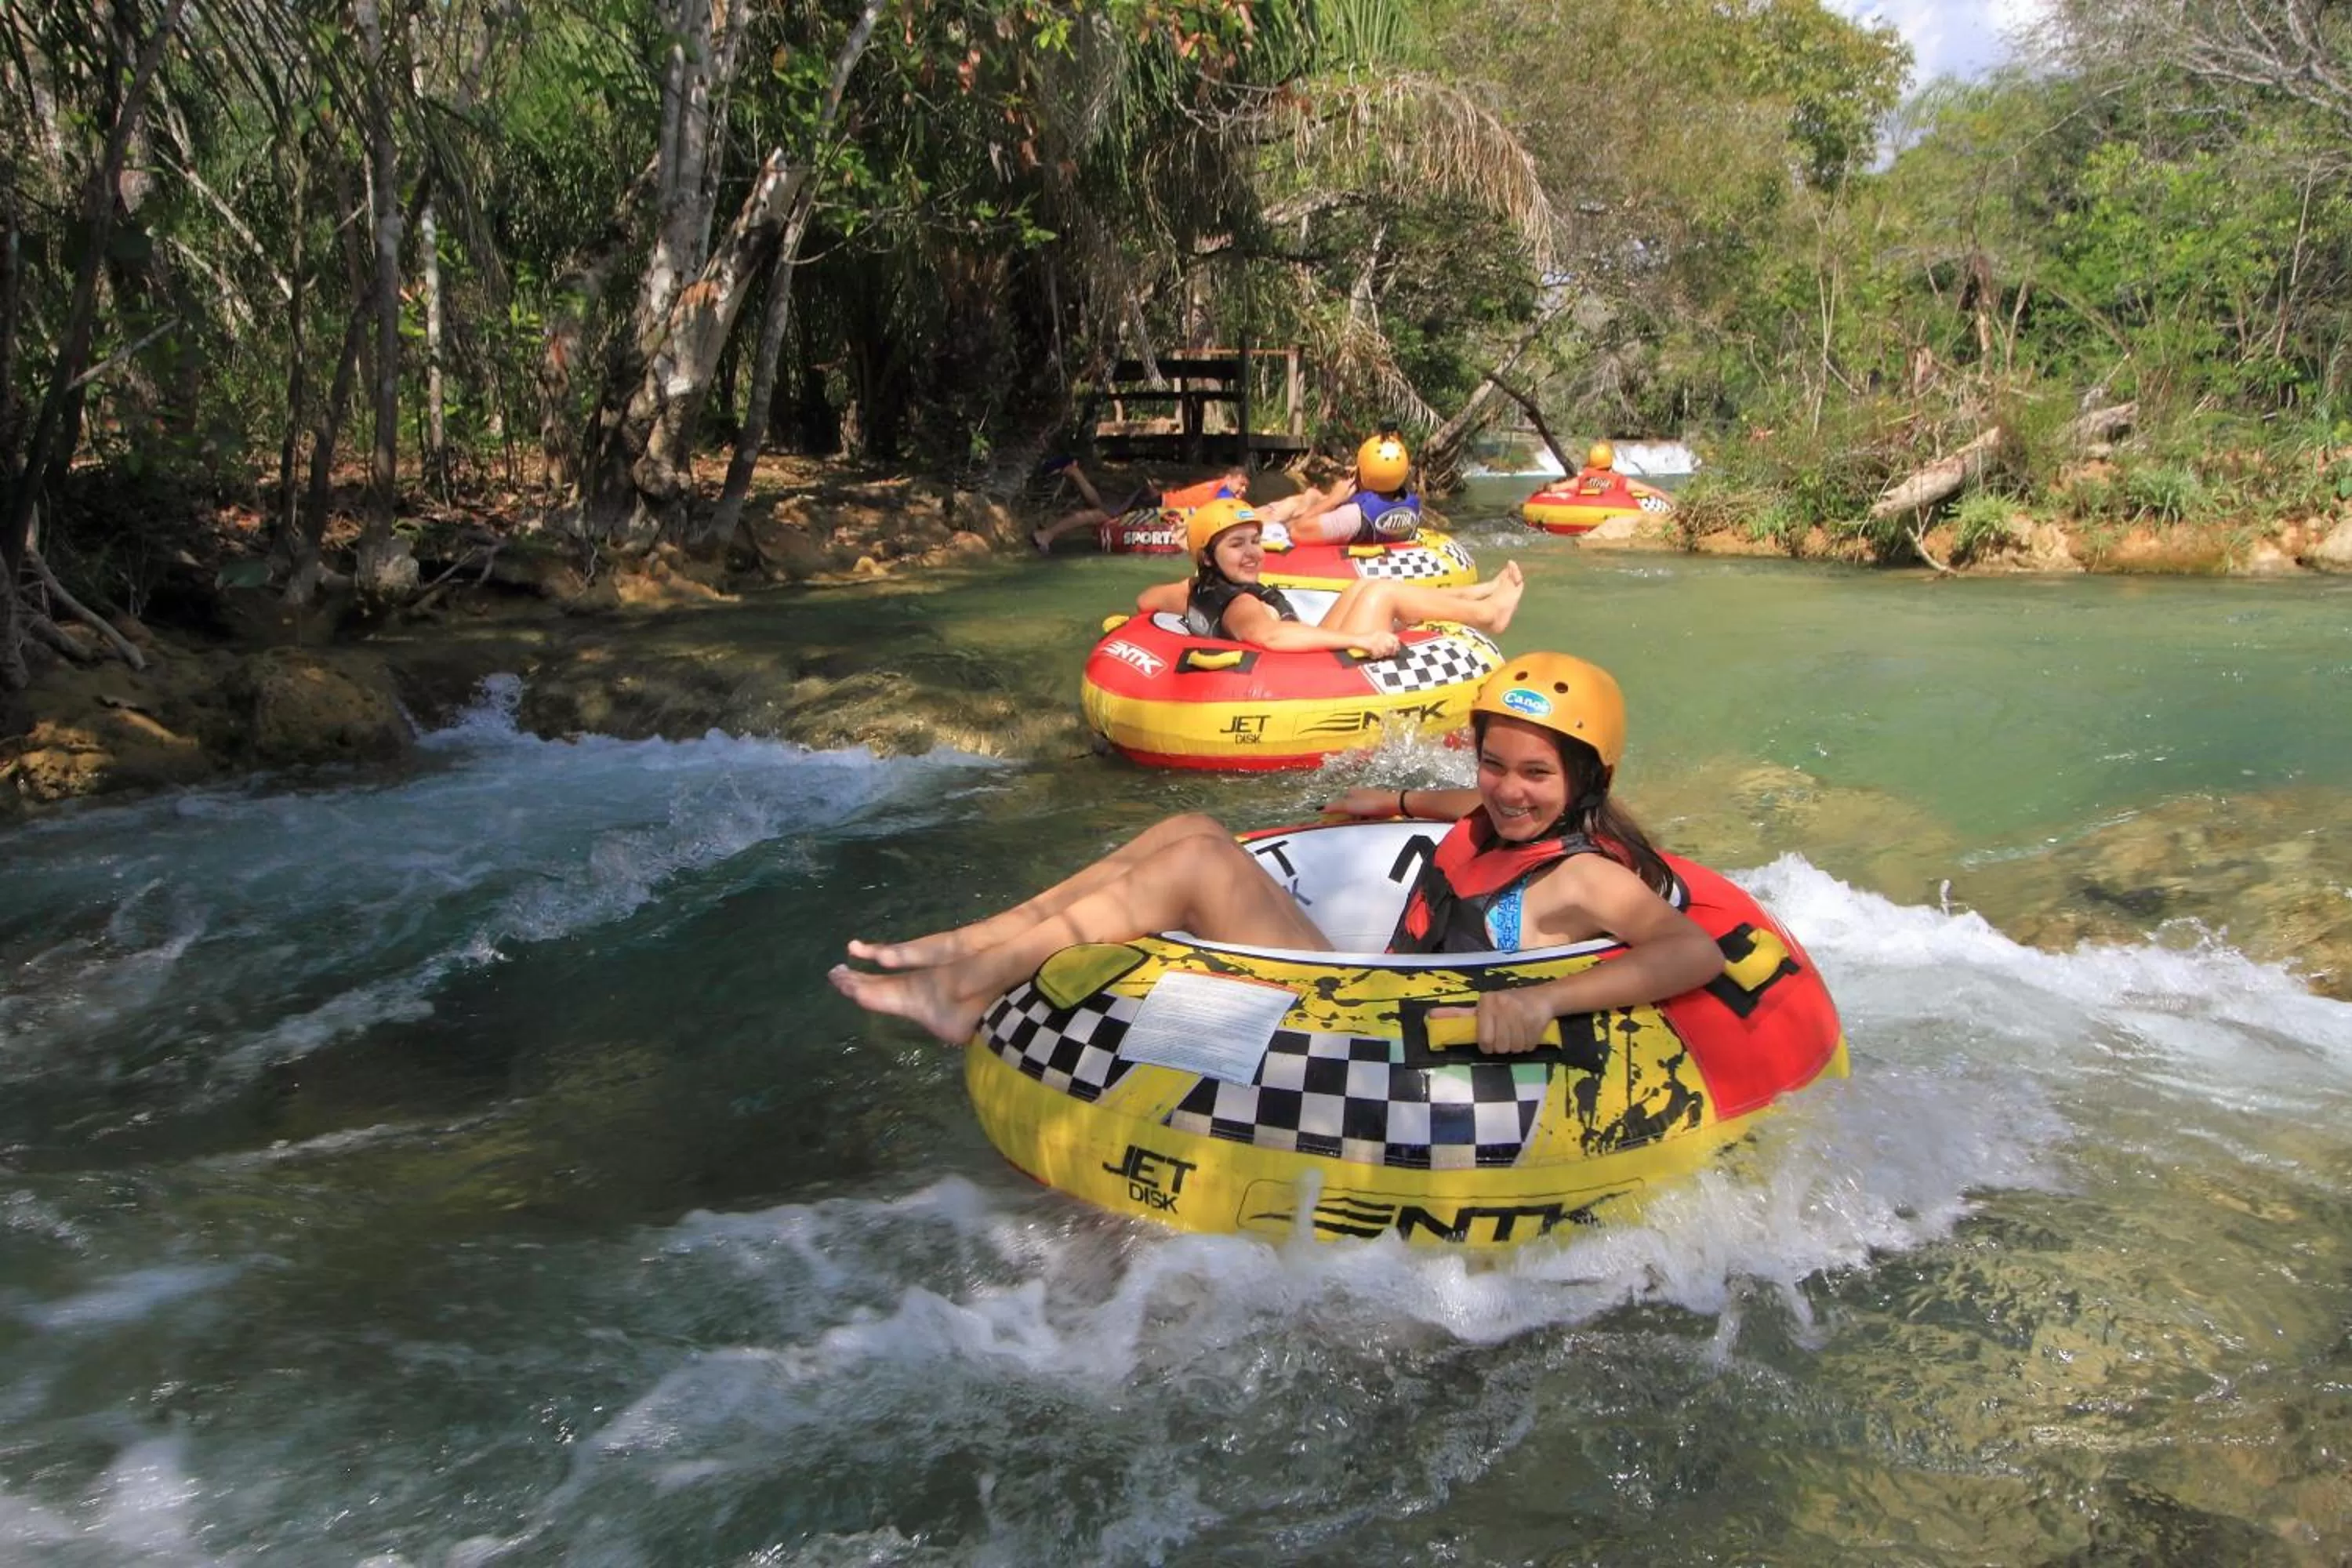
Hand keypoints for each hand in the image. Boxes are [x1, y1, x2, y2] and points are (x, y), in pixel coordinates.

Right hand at [1322, 786, 1406, 818]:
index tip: (1330, 822)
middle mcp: (1360, 795)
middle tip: (1344, 826)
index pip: (1338, 803)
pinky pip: (1367, 818)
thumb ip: (1335, 807)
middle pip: (1348, 810)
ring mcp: (1369, 802)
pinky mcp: (1377, 809)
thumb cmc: (1372, 803)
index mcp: (1352, 792)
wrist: (1394, 805)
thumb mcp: (1349, 805)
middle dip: (1346, 818)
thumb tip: (1322, 809)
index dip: (1334, 813)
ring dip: (1356, 821)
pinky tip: (1367, 825)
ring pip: (1358, 814)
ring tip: (1357, 826)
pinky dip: (1365, 821)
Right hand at [1358, 630, 1401, 658]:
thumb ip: (1384, 642)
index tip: (1395, 651)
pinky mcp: (1370, 644)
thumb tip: (1394, 650)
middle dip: (1389, 652)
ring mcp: (1375, 639)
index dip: (1396, 646)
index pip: (1395, 638)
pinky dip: (1375, 656)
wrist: (1353, 640)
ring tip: (1376, 655)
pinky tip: (1372, 656)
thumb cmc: (1364, 642)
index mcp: (1382, 632)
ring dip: (1381, 655)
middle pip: (1391, 645)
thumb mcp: (1376, 639)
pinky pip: (1377, 653)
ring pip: (1384, 650)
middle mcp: (1379, 634)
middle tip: (1385, 655)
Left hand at [1429, 989, 1557, 1054]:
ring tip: (1517, 1033)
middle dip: (1502, 1046)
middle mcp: (1503, 1005)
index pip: (1484, 1039)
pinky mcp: (1536, 1021)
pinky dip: (1528, 1044)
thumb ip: (1458, 1014)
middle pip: (1499, 1047)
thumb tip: (1430, 1016)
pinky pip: (1528, 1047)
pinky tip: (1528, 1032)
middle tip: (1506, 1035)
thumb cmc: (1507, 1003)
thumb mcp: (1482, 1007)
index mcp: (1487, 1002)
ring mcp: (1521, 1013)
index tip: (1490, 1042)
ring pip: (1514, 1048)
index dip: (1487, 1045)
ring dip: (1516, 1046)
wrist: (1542, 997)